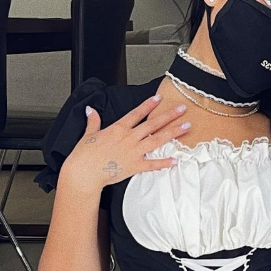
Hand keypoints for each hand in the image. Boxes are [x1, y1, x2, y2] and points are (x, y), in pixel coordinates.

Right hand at [60, 94, 190, 194]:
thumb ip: (93, 121)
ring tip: (186, 127)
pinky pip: (153, 164)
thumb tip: (90, 110)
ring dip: (173, 133)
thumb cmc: (84, 155)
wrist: (85, 172)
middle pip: (152, 124)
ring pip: (157, 140)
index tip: (159, 98)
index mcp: (118, 129)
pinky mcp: (135, 166)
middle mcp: (129, 138)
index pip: (137, 113)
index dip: (148, 105)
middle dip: (169, 115)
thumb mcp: (88, 134)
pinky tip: (176, 160)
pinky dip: (165, 162)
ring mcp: (134, 152)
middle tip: (182, 109)